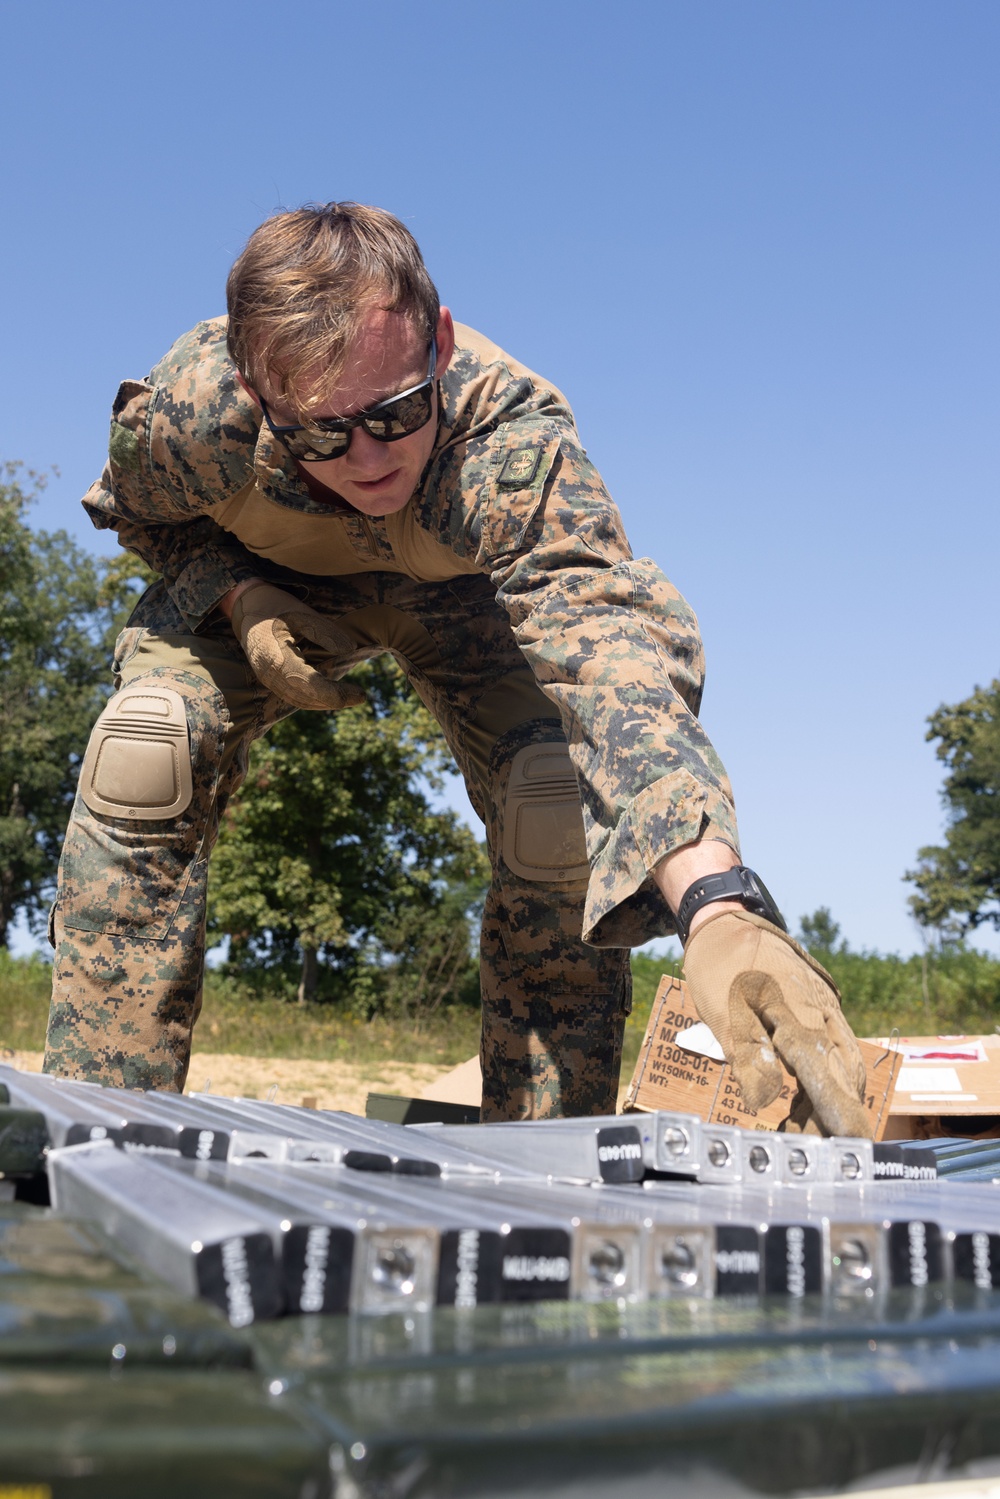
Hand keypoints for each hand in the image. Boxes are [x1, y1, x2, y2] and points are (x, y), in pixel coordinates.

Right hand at [229, 582, 365, 711]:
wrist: (246, 608)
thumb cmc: (276, 608)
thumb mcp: (302, 614)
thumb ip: (326, 632)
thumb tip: (350, 650)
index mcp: (277, 658)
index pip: (310, 685)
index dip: (336, 694)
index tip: (360, 694)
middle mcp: (269, 674)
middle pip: (306, 698)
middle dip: (335, 700)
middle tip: (360, 696)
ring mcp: (267, 679)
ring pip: (299, 701)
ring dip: (325, 702)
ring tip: (351, 696)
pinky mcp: (270, 680)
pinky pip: (293, 696)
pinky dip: (314, 698)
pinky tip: (332, 693)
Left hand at [683, 909, 870, 1137]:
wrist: (725, 922)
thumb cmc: (719, 968)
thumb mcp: (723, 1014)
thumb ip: (748, 1055)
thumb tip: (764, 1096)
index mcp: (802, 1018)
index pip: (831, 1078)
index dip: (841, 1114)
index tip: (850, 1144)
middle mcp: (824, 1015)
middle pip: (845, 1077)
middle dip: (837, 1117)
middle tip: (822, 1150)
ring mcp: (826, 1010)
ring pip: (842, 1065)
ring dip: (827, 1101)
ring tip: (800, 1131)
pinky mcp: (820, 1009)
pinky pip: (833, 1049)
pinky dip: (821, 1079)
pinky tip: (800, 1097)